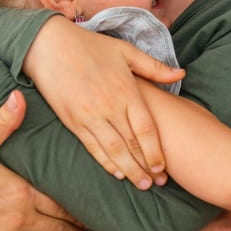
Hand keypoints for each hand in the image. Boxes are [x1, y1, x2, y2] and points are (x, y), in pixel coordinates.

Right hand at [24, 16, 184, 188]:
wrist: (49, 45)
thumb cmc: (90, 45)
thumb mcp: (125, 50)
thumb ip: (154, 67)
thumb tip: (181, 74)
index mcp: (126, 90)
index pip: (146, 129)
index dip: (156, 152)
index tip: (164, 168)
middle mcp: (110, 106)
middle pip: (132, 144)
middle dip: (146, 167)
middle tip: (158, 184)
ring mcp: (90, 116)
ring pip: (113, 151)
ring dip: (129, 170)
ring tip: (141, 185)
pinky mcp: (73, 121)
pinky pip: (92, 147)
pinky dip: (105, 163)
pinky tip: (116, 173)